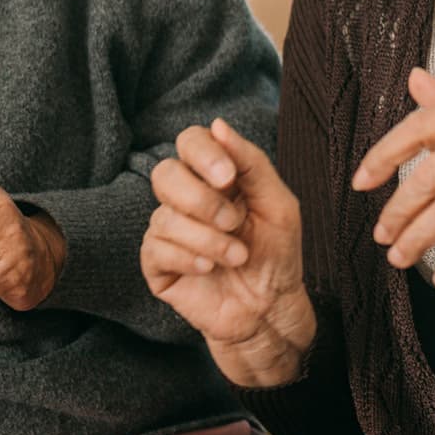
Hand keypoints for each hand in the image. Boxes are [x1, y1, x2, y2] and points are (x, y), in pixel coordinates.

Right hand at [143, 119, 315, 386]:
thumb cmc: (277, 253)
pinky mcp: (157, 264)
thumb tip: (218, 125)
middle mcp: (185, 198)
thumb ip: (251, 162)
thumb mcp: (278, 203)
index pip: (189, 141)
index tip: (228, 178)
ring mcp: (168, 230)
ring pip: (164, 217)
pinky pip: (156, 249)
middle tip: (234, 222)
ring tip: (237, 256)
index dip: (204, 154)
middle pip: (165, 174)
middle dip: (201, 199)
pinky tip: (210, 268)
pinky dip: (188, 257)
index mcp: (213, 176)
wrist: (271, 309)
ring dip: (207, 238)